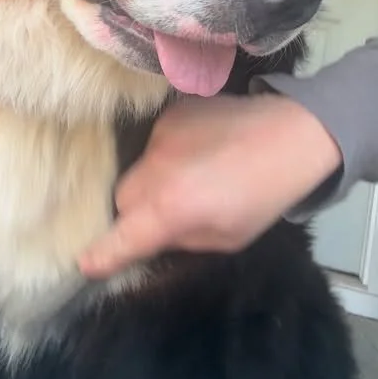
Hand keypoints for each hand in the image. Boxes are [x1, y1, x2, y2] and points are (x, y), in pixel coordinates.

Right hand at [80, 93, 342, 277]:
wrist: (291, 134)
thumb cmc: (263, 198)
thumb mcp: (225, 239)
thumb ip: (179, 240)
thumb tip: (151, 238)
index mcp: (172, 209)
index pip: (122, 238)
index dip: (102, 254)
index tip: (86, 264)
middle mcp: (156, 171)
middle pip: (121, 200)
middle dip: (135, 213)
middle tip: (168, 215)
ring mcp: (159, 137)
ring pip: (135, 170)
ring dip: (152, 181)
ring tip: (191, 179)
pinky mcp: (169, 114)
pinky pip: (154, 144)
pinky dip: (168, 154)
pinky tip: (199, 151)